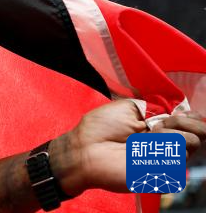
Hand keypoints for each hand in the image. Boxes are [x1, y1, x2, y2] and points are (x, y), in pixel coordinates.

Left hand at [49, 99, 204, 195]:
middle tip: (159, 123)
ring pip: (191, 143)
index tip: (182, 112)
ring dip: (172, 133)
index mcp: (158, 126)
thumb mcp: (129, 107)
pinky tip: (148, 147)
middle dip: (184, 122)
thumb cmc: (101, 127)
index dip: (191, 116)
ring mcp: (166, 158)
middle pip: (198, 133)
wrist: (86, 150)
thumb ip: (155, 108)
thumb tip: (180, 109)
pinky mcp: (164, 174)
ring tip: (148, 134)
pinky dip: (166, 148)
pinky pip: (178, 158)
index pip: (190, 121)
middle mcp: (166, 142)